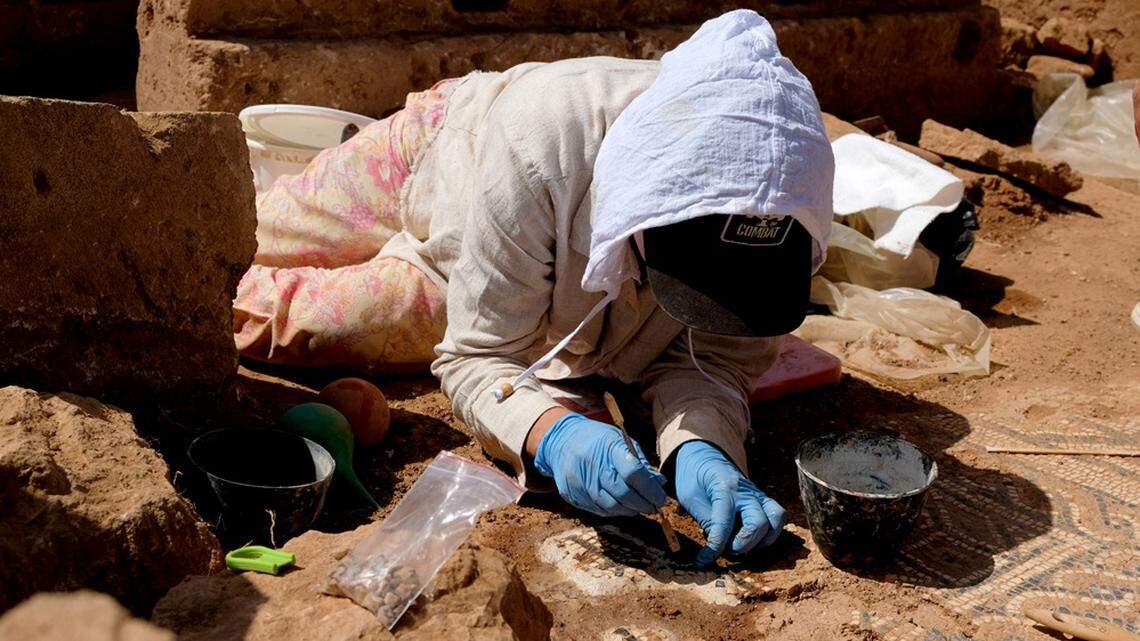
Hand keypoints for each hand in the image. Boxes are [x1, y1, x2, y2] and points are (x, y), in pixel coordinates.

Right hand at [534, 412, 667, 516]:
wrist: (562, 441)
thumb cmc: (598, 441)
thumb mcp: (621, 441)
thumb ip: (640, 462)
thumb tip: (660, 484)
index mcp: (608, 446)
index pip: (633, 472)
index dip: (650, 489)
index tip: (660, 498)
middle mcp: (591, 464)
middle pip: (622, 493)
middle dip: (642, 504)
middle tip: (654, 507)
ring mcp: (579, 481)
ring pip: (610, 506)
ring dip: (629, 510)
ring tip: (640, 507)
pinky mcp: (571, 494)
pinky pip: (597, 509)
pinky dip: (614, 511)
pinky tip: (622, 506)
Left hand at [675, 440, 785, 565]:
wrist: (704, 456)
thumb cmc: (694, 478)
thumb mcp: (690, 497)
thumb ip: (706, 519)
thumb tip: (718, 544)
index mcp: (723, 488)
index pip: (724, 523)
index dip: (715, 546)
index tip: (705, 559)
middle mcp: (745, 491)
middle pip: (758, 523)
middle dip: (744, 544)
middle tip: (728, 551)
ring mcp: (757, 494)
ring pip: (775, 518)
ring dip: (763, 539)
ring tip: (745, 546)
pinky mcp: (762, 498)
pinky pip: (778, 515)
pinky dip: (772, 531)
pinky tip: (756, 540)